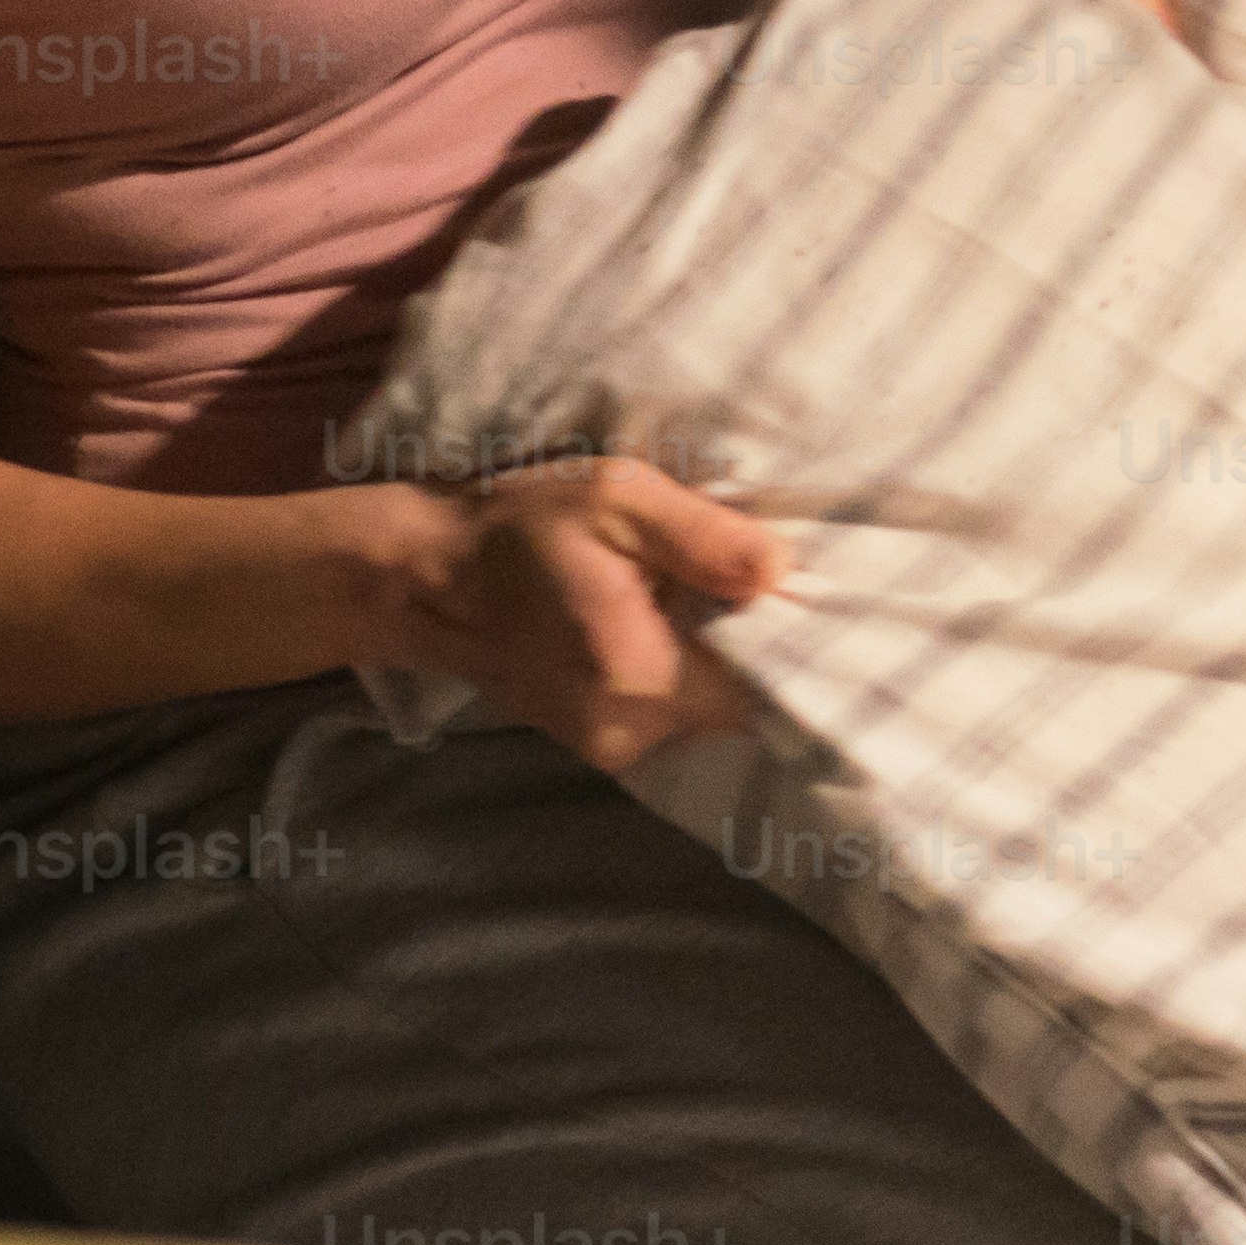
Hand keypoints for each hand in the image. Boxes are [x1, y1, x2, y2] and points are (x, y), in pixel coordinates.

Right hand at [392, 455, 780, 773]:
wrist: (428, 577)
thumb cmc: (522, 526)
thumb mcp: (616, 498)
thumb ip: (701, 537)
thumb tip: (780, 570)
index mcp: (642, 676)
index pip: (759, 695)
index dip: (796, 654)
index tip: (817, 611)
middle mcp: (628, 730)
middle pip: (737, 706)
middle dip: (757, 651)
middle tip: (764, 591)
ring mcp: (607, 745)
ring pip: (703, 712)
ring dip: (716, 661)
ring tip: (710, 600)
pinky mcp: (595, 741)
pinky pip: (668, 713)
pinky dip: (680, 673)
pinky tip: (669, 624)